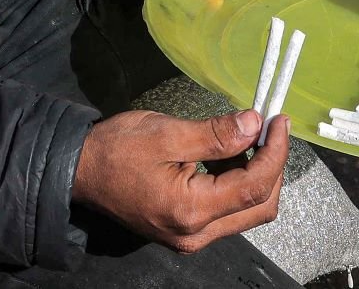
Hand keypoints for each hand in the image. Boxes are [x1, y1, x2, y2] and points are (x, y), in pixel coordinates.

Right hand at [73, 109, 287, 252]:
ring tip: (251, 135)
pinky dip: (236, 182)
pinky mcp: (185, 229)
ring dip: (256, 174)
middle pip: (258, 208)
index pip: (253, 187)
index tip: (278, 120)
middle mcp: (197, 235)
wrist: (79, 171)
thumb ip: (215, 134)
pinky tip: (230, 153)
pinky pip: (226, 211)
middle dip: (272, 166)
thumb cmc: (118, 149)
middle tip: (269, 128)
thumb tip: (254, 125)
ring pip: (245, 212)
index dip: (275, 153)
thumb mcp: (166, 133)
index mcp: (192, 212)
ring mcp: (191, 237)